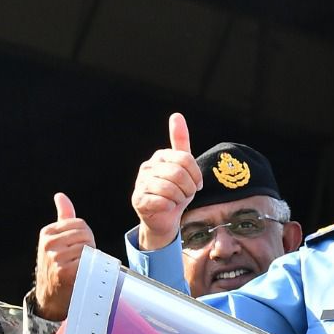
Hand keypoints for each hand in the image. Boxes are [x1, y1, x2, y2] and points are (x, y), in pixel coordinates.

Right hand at [35, 192, 94, 319]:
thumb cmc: (57, 265)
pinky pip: (87, 262)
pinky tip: (81, 275)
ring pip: (88, 248)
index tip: (77, 249)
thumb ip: (63, 217)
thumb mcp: (56, 239)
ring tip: (80, 268)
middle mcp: (49, 244)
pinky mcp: (65, 272)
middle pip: (85, 234)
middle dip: (88, 246)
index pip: (80, 224)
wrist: (50, 297)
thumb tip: (60, 196)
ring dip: (90, 258)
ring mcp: (55, 258)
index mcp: (47, 233)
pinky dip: (90, 268)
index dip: (85, 237)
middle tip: (80, 261)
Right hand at [130, 113, 201, 251]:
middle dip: (188, 188)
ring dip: (179, 199)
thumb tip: (176, 115)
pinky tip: (166, 207)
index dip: (196, 174)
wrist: (164, 218)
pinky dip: (170, 207)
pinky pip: (162, 202)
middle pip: (178, 174)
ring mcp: (140, 183)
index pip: (185, 158)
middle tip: (186, 195)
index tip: (196, 183)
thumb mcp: (183, 167)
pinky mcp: (138, 200)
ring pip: (170, 189)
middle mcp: (147, 167)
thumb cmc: (176, 191)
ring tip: (176, 201)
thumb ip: (180, 142)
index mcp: (159, 156)